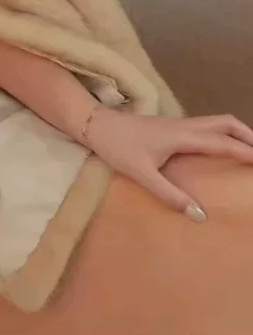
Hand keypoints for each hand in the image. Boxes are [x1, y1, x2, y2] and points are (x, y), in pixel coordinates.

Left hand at [86, 107, 252, 216]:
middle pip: (226, 122)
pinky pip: (207, 125)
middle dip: (248, 135)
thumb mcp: (142, 175)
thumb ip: (170, 195)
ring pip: (217, 121)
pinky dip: (224, 132)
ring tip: (249, 149)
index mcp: (182, 136)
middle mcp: (186, 126)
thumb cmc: (119, 148)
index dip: (245, 151)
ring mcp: (180, 123)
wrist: (98, 125)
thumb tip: (199, 214)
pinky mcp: (173, 125)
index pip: (223, 143)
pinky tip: (222, 146)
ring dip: (237, 132)